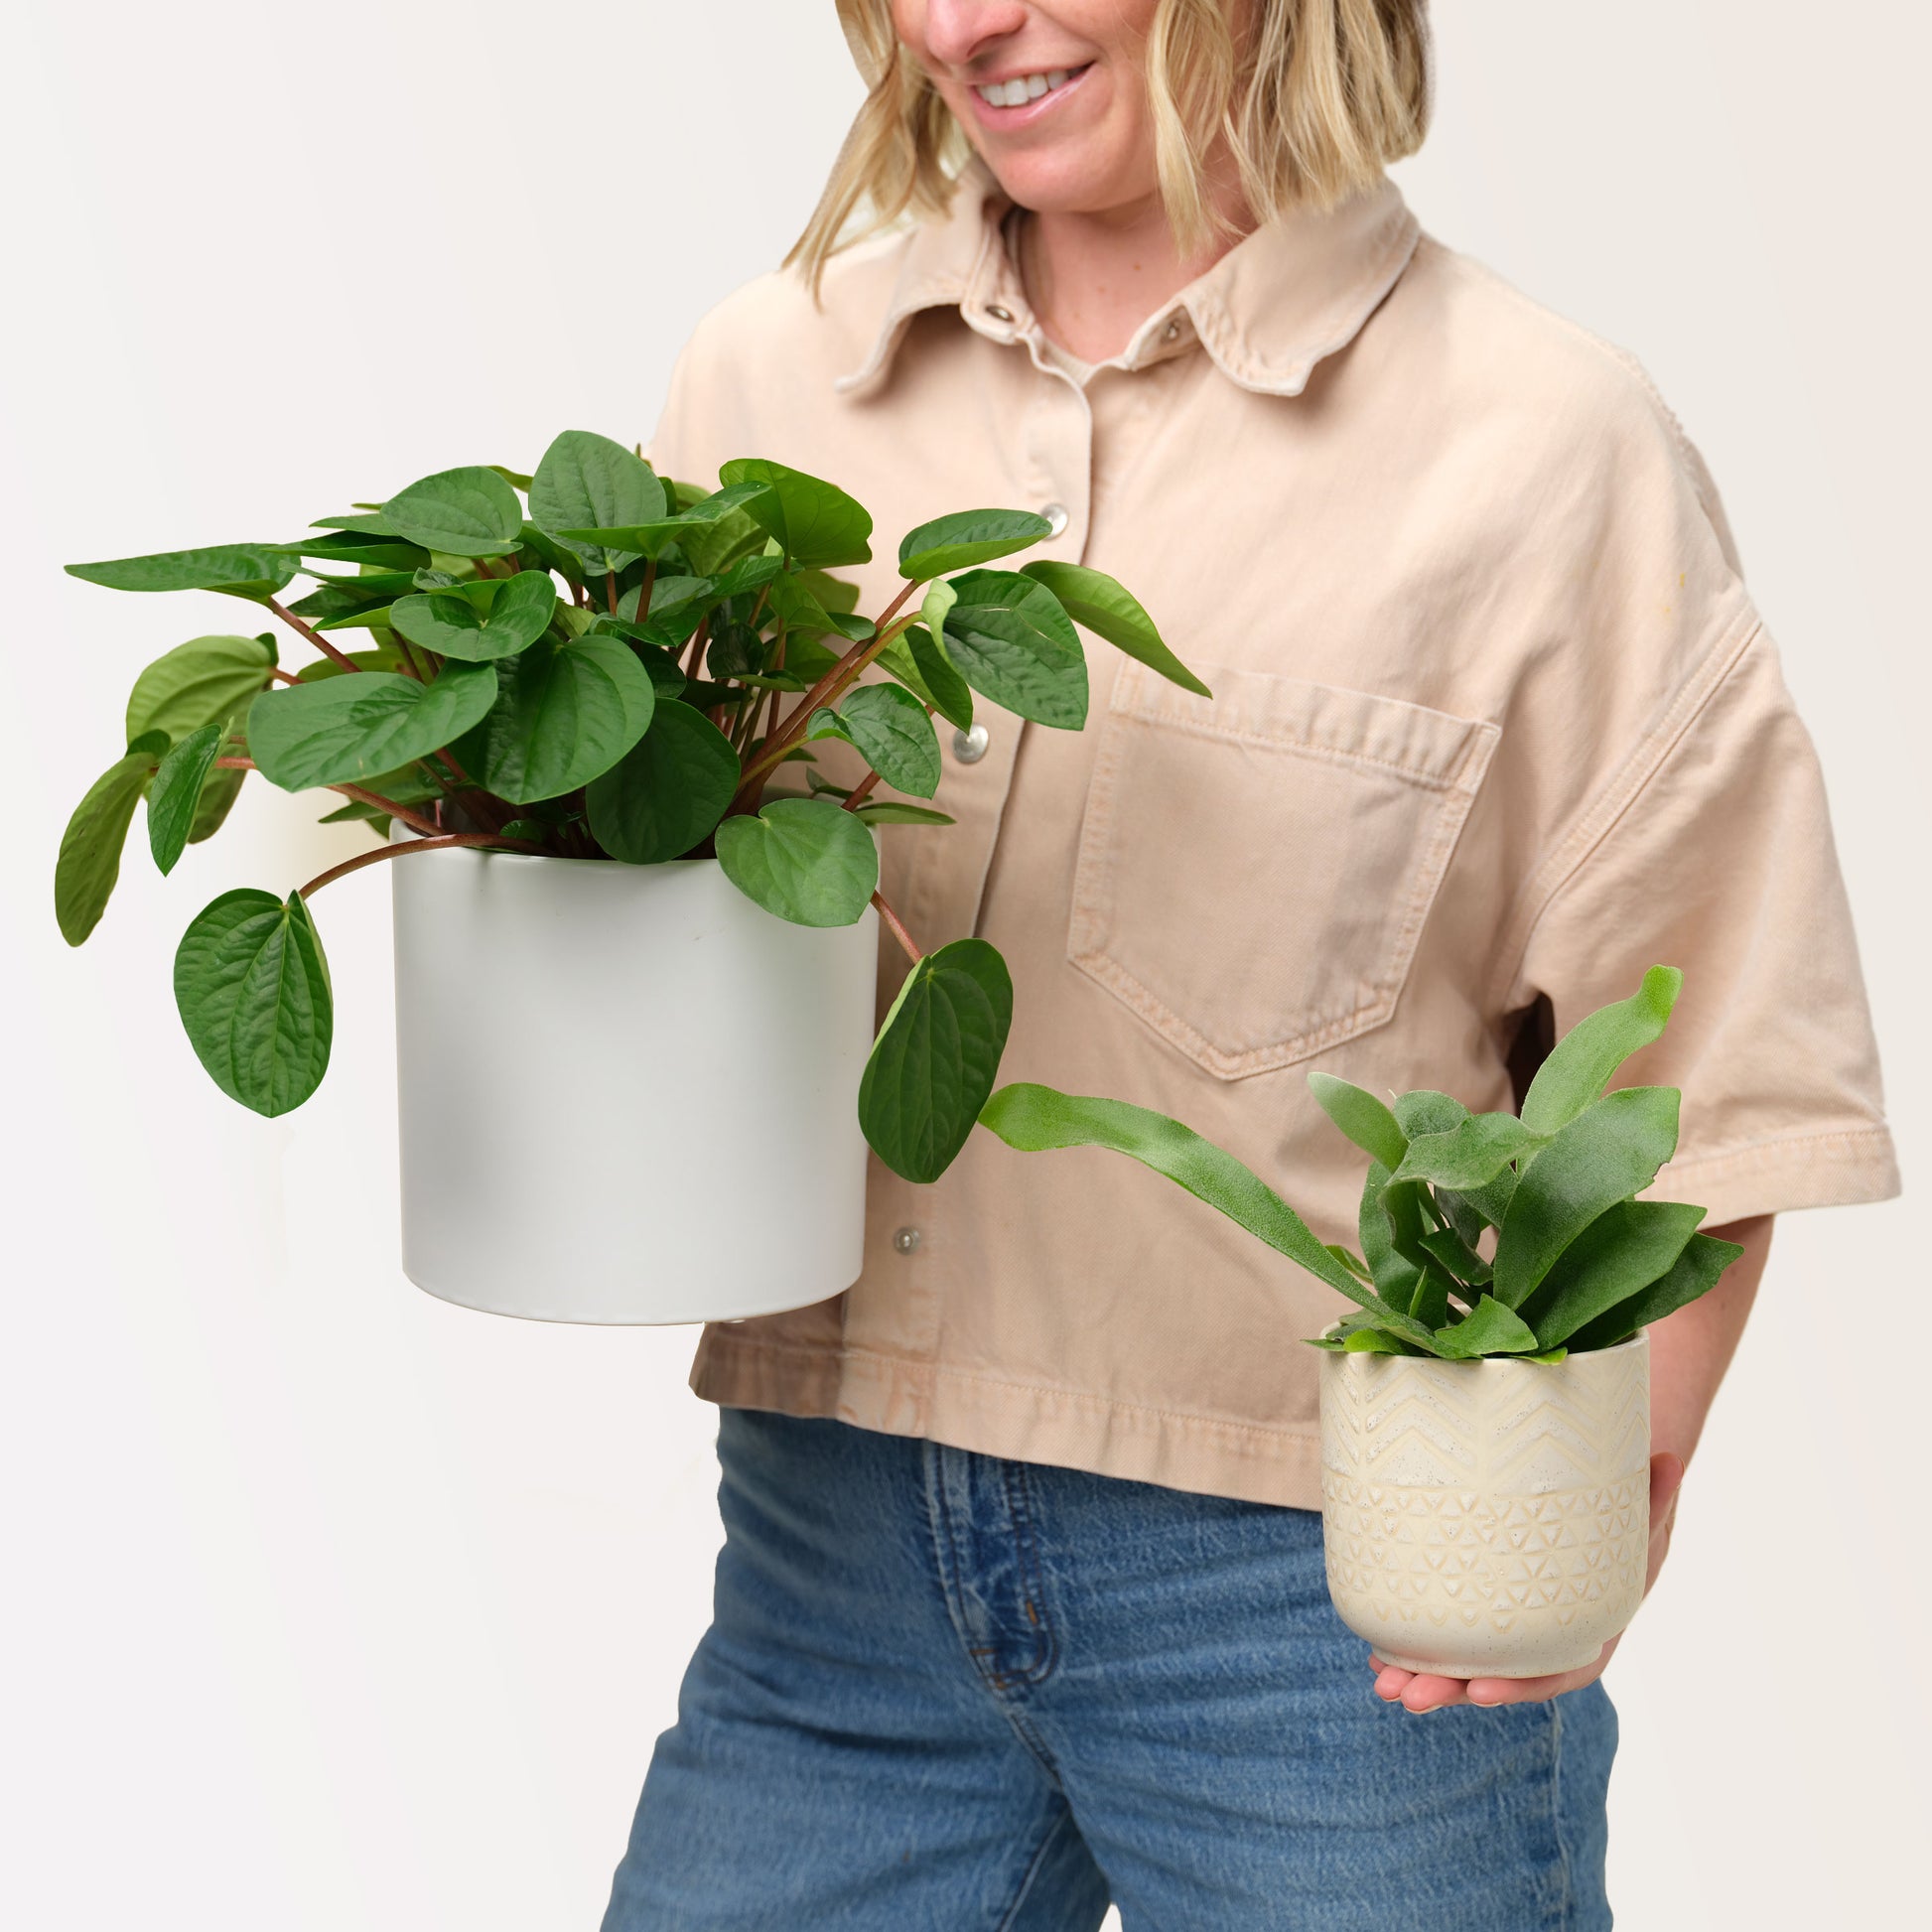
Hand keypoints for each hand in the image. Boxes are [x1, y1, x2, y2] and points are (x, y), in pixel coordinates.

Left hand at [1368, 1451, 1685, 1713]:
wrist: (1606, 1515)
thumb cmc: (1627, 1516)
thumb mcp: (1647, 1511)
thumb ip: (1652, 1495)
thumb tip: (1670, 1460)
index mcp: (1589, 1627)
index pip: (1557, 1670)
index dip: (1520, 1685)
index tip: (1481, 1691)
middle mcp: (1546, 1639)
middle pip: (1499, 1678)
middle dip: (1452, 1689)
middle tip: (1407, 1695)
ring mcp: (1512, 1630)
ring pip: (1467, 1666)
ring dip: (1424, 1677)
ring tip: (1383, 1683)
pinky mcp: (1483, 1610)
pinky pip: (1449, 1638)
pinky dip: (1415, 1646)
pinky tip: (1379, 1653)